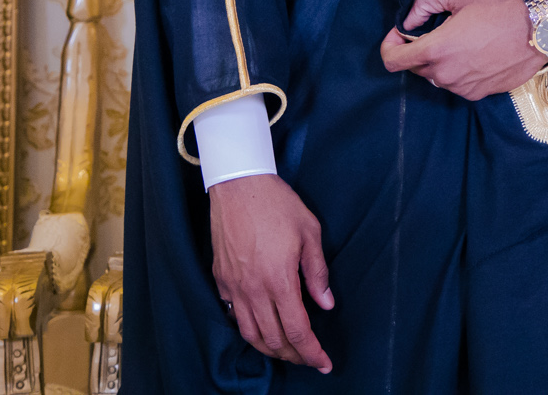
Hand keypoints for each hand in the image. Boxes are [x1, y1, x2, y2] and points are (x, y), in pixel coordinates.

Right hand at [209, 174, 333, 372]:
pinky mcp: (220, 280)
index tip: (324, 363)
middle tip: (309, 358)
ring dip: (270, 348)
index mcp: (279, 280)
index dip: (312, 352)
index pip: (297, 330)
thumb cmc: (278, 204)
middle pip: (273, 340)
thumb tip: (327, 304)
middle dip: (294, 355)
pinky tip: (262, 327)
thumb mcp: (310, 233)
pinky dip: (250, 330)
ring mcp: (233, 287)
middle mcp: (253, 290)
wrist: (238, 185)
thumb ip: (317, 273)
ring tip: (287, 350)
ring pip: (250, 334)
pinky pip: (234, 316)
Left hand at [379, 0, 547, 99]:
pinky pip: (456, 83)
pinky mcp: (477, 94)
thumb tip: (408, 21)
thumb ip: (425, 3)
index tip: (399, 33)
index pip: (392, 60)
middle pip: (414, 67)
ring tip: (462, 42)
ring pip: (436, 76)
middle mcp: (444, 74)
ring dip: (440, 61)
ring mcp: (461, 87)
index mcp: (436, 50)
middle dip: (418, 50)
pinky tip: (476, 54)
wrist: (540, 30)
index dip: (389, 45)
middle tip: (438, 31)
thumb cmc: (500, 8)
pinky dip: (458, 71)